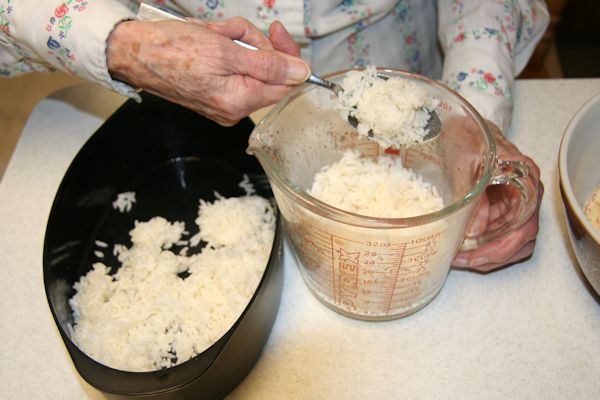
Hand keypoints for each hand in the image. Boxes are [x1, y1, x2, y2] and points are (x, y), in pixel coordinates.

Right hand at [106, 18, 309, 124]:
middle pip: (267, 71)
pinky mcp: (214, 89)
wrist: (134, 52)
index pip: (284, 84)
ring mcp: (223, 99)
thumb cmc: (172, 51)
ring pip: (250, 63)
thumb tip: (301, 73)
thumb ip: (268, 63)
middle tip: (230, 32)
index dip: (286, 56)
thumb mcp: (226, 51)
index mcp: (239, 102)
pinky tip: (208, 39)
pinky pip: (233, 65)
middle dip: (253, 43)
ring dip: (236, 40)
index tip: (277, 32)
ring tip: (213, 34)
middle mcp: (234, 107)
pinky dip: (225, 46)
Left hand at [452, 121, 543, 271]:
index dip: (504, 243)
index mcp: (524, 177)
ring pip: (515, 243)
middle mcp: (527, 193)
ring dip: (489, 257)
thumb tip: (474, 231)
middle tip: (462, 261)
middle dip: (492, 255)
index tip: (479, 252)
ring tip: (460, 260)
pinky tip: (464, 253)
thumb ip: (471, 194)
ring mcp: (517, 204)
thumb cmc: (467, 135)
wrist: (463, 125)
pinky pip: (503, 238)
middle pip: (522, 237)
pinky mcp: (504, 210)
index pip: (525, 221)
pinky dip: (486, 250)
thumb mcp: (463, 160)